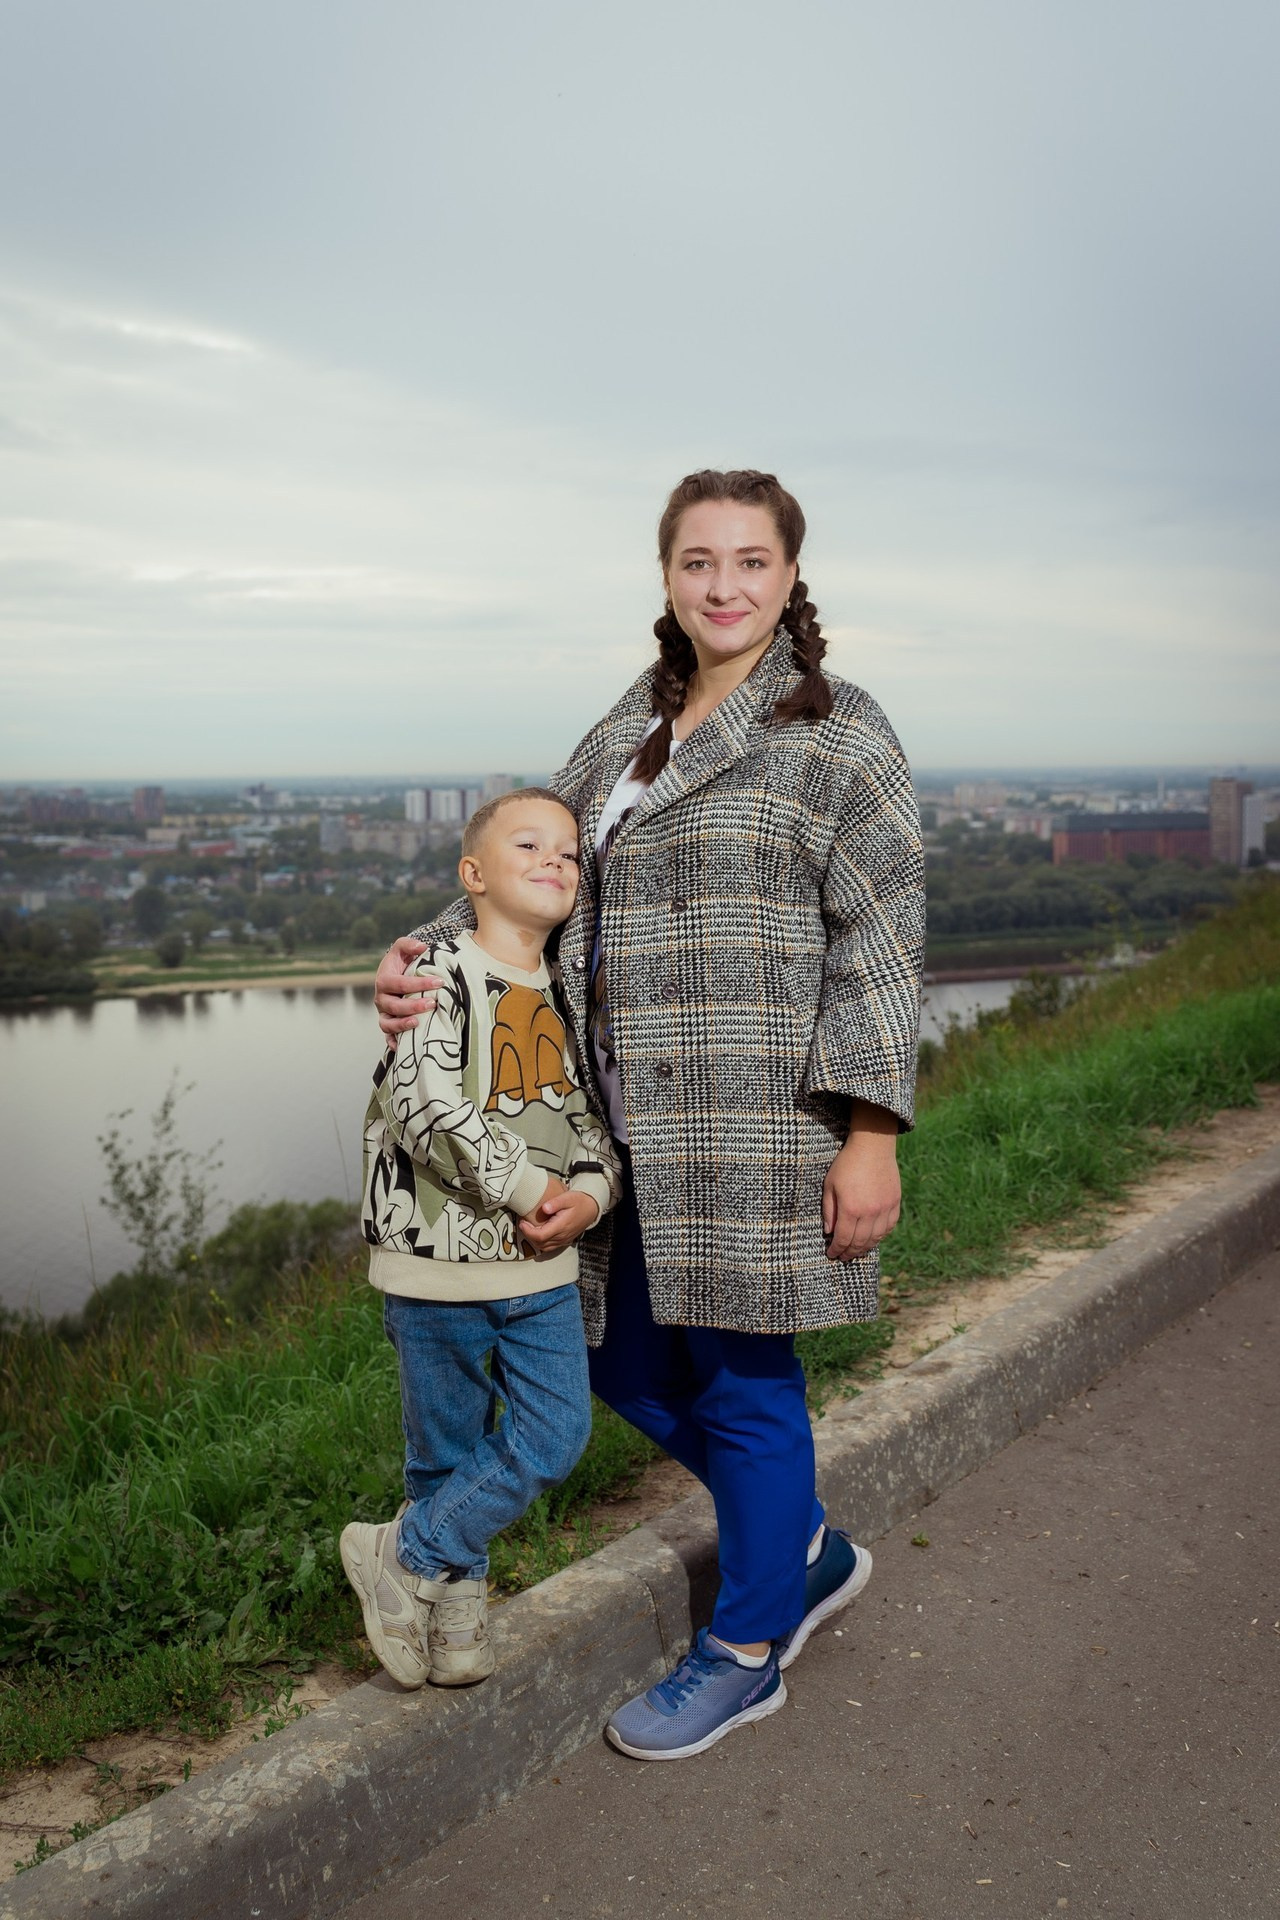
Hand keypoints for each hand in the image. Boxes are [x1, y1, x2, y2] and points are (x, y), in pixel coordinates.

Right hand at [374, 938, 439, 1037]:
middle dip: (413, 1005)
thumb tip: (421, 946)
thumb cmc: (401, 963)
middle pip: (393, 1005)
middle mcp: (381, 998)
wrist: (394, 976)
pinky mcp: (388, 1025)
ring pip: (388, 1023)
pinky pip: (387, 1037)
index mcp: (384, 979)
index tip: (440, 981)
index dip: (419, 983)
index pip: (400, 983)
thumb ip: (409, 945)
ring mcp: (384, 1013)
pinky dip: (393, 1042)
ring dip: (402, 1025)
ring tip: (419, 1022)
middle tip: (433, 1003)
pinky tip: (402, 1047)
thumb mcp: (402, 950)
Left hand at [518, 1179, 599, 1256]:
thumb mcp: (568, 1197)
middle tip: (523, 1223)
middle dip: (529, 1234)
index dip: (528, 1231)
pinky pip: (549, 1247)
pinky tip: (538, 1232)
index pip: (540, 1236)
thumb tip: (544, 1208)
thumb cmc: (579, 1201)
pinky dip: (541, 1242)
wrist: (591, 1208)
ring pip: (544, 1247)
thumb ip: (556, 1203)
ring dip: (534, 1239)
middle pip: (540, 1243)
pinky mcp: (564, 1241)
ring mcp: (564, 1240)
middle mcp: (562, 1236)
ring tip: (529, 1228)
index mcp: (562, 1226)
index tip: (522, 1222)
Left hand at [822, 1106, 900, 1260]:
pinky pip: (889, 1227)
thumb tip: (830, 1232)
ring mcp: (885, 1209)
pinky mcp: (895, 1203)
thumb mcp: (830, 1185)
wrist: (873, 1146)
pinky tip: (873, 1238)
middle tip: (843, 1257)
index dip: (837, 1250)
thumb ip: (829, 1210)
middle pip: (860, 1242)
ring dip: (865, 1247)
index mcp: (850, 1208)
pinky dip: (880, 1236)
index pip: (843, 1238)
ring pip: (876, 1238)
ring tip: (856, 1251)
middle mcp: (869, 1212)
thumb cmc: (847, 1163)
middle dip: (850, 1252)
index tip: (831, 1254)